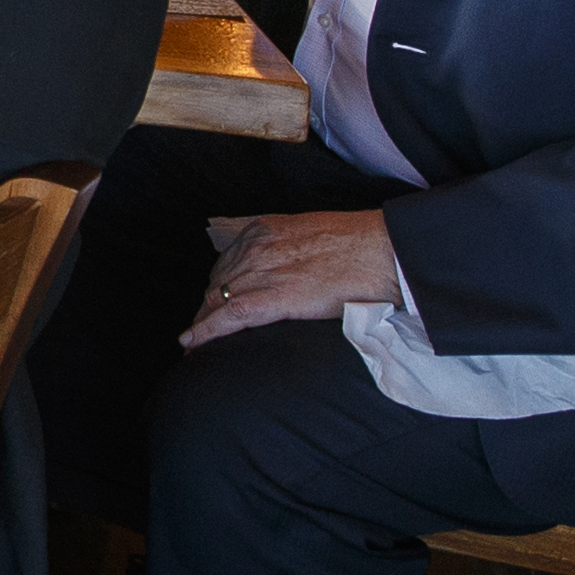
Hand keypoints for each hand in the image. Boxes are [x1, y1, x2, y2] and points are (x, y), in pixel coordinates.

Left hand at [182, 211, 401, 343]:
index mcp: (263, 230)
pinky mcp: (274, 295)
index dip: (214, 288)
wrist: (383, 250)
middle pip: (216, 283)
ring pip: (216, 300)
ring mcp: (261, 270)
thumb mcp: (310, 236)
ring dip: (202, 323)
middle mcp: (255, 247)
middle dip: (205, 308)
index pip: (226, 264)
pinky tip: (191, 343)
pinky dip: (206, 331)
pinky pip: (230, 316)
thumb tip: (281, 272)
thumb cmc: (359, 246)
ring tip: (194, 343)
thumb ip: (286, 250)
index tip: (208, 303)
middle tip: (198, 329)